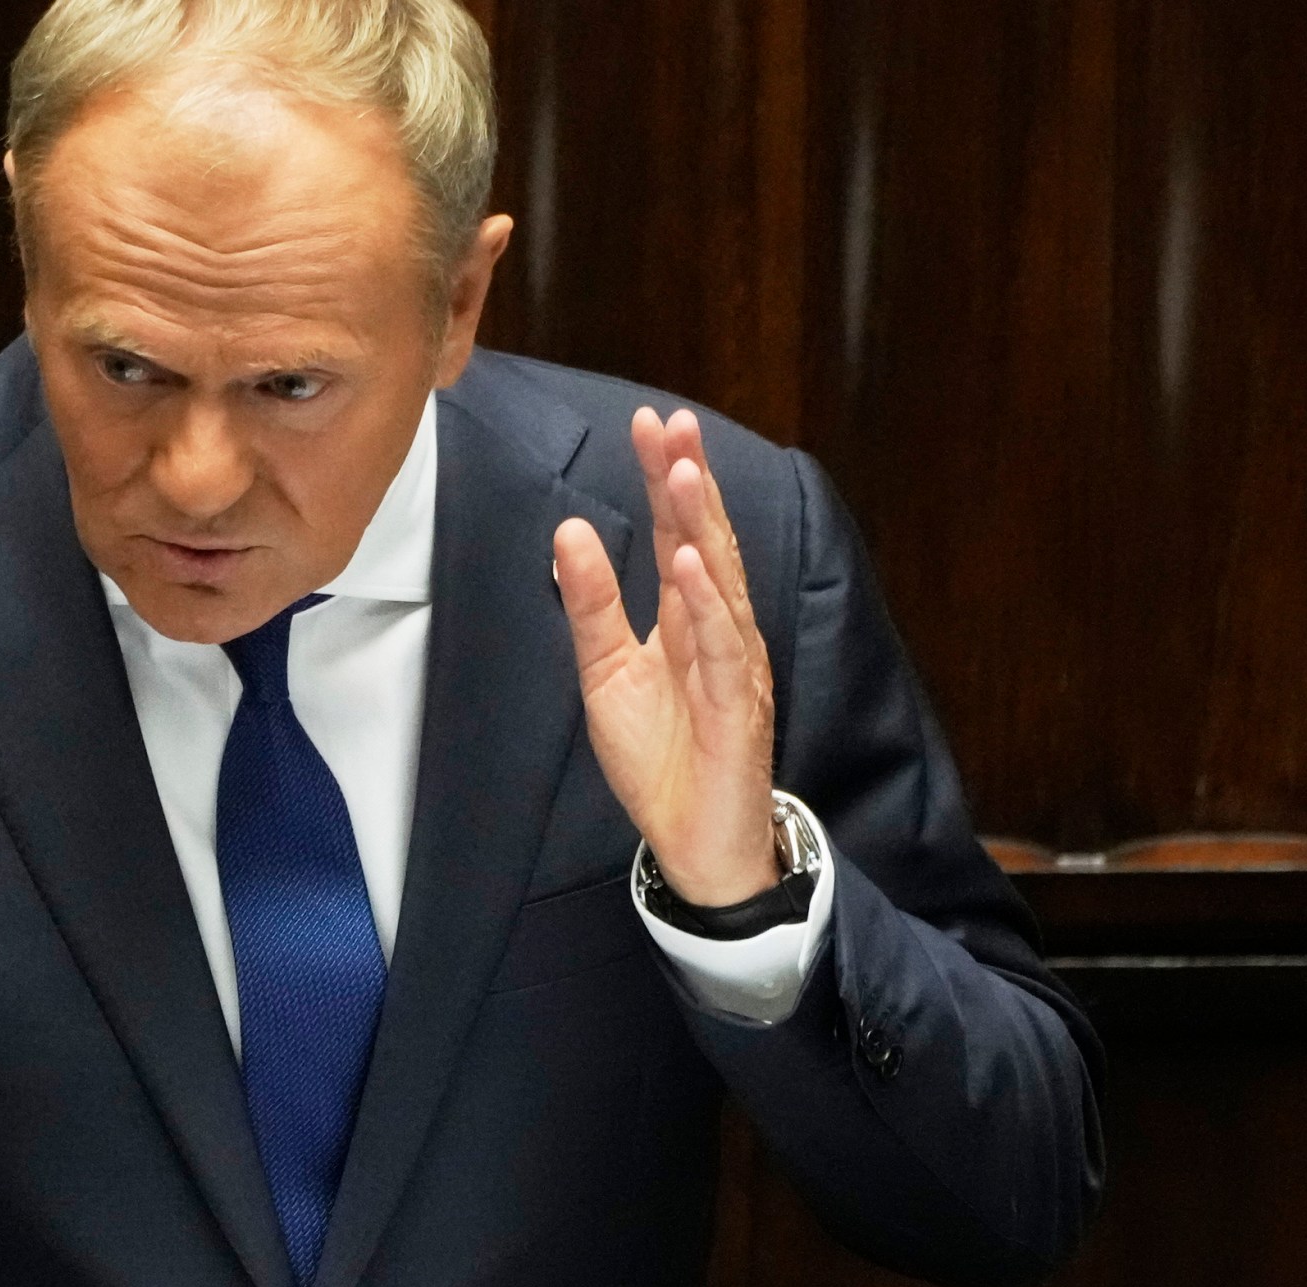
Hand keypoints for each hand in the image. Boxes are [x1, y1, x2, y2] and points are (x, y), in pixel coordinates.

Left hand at [553, 407, 777, 905]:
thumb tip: (569, 531)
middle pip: (705, 542)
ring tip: (681, 472)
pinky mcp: (737, 707)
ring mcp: (734, 666)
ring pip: (720, 583)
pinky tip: (690, 564)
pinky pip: (723, 648)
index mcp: (688, 619)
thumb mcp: (606, 673)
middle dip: (688, 481)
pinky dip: (708, 604)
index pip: (680, 534)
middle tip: (672, 424)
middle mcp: (720, 631)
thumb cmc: (662, 758)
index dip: (665, 480)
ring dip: (701, 526)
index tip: (651, 424)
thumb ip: (592, 605)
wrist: (694, 843)